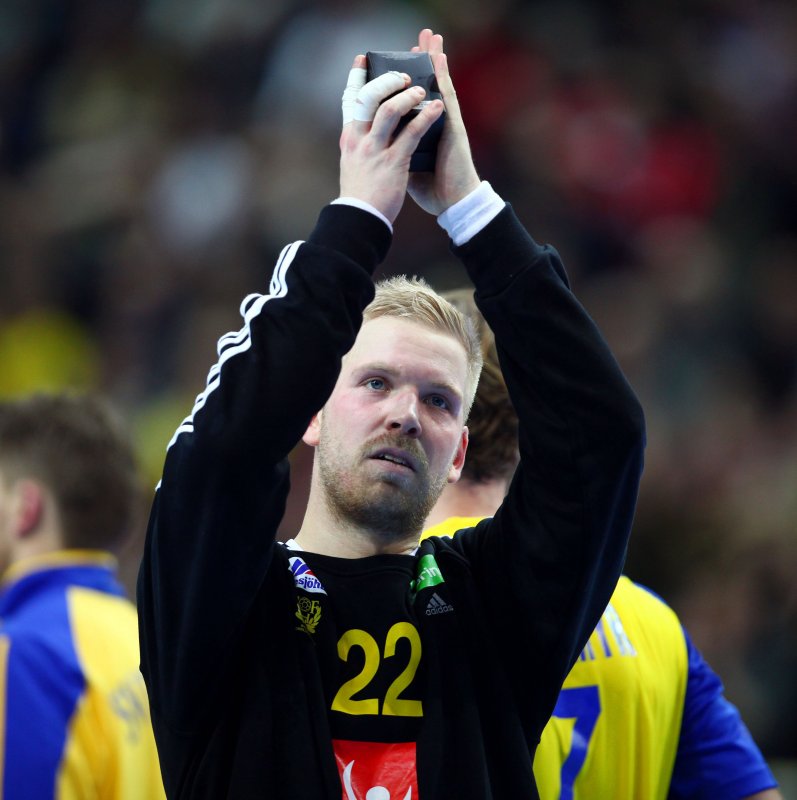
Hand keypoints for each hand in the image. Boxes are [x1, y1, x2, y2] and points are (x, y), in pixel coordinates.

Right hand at [339, 55, 444, 224]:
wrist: (361, 220)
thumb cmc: (361, 195)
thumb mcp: (353, 164)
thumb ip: (359, 146)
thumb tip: (365, 131)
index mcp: (350, 138)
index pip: (350, 99)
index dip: (356, 77)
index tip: (362, 59)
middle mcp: (360, 140)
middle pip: (369, 96)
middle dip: (387, 80)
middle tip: (403, 75)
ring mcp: (376, 150)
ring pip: (389, 110)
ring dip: (408, 96)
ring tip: (422, 91)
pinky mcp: (394, 162)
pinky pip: (412, 133)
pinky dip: (426, 117)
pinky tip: (438, 108)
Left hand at [408, 29, 481, 215]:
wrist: (453, 205)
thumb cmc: (433, 191)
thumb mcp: (406, 169)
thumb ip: (395, 153)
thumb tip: (379, 148)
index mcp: (418, 134)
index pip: (409, 104)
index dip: (404, 84)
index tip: (396, 65)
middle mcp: (431, 125)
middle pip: (423, 88)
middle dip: (419, 63)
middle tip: (418, 39)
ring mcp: (443, 124)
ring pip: (437, 85)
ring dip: (434, 60)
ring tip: (431, 37)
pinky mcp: (452, 128)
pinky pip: (446, 96)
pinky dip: (442, 76)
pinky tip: (439, 58)